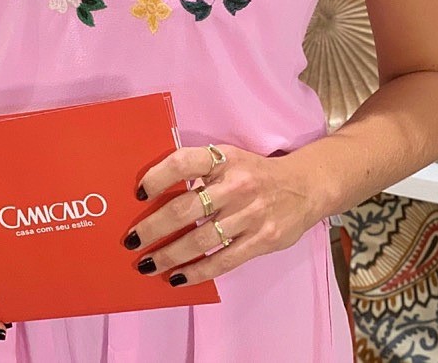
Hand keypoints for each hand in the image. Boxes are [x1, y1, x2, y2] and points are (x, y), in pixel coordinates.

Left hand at [124, 144, 316, 287]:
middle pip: (185, 208)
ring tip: (147, 264)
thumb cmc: (255, 173)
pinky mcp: (261, 240)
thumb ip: (200, 170)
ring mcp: (250, 214)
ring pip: (200, 240)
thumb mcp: (230, 158)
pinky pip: (222, 261)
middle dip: (153, 227)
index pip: (183, 162)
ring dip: (169, 255)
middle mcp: (236, 184)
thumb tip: (155, 193)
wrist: (305, 186)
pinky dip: (196, 272)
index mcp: (224, 159)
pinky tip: (177, 278)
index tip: (138, 193)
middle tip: (132, 240)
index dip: (157, 176)